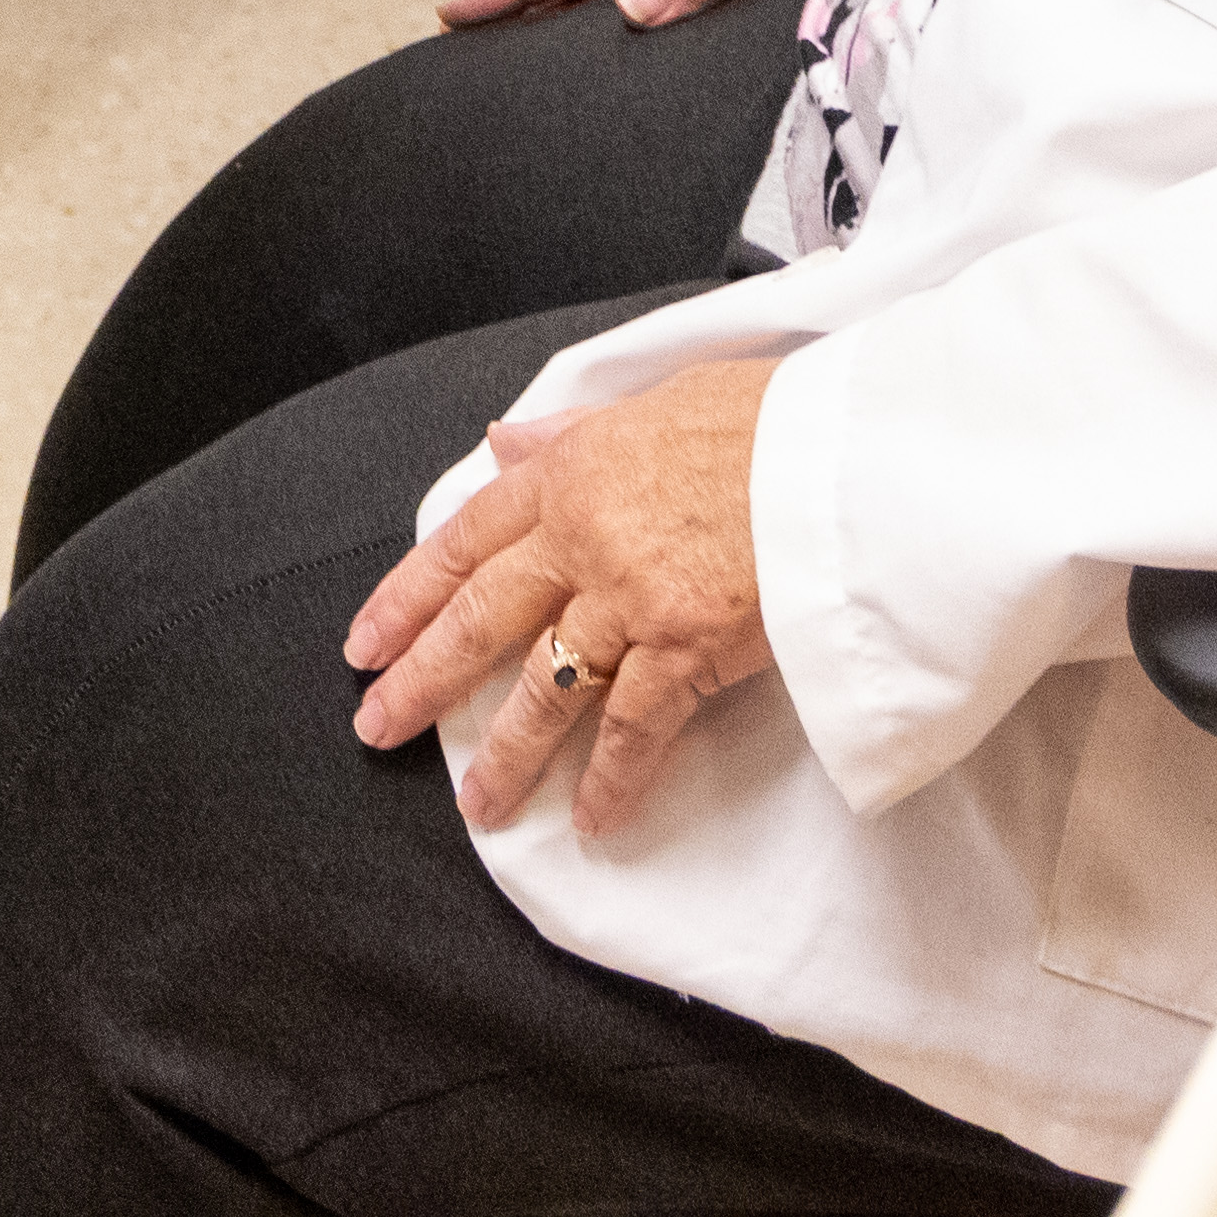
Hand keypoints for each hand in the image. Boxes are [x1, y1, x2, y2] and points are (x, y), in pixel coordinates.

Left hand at [350, 361, 784, 841]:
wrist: (847, 454)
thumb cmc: (773, 419)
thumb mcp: (660, 399)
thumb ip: (573, 432)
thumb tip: (504, 442)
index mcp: (571, 473)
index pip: (464, 541)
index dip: (408, 595)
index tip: (369, 639)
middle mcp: (583, 538)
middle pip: (480, 619)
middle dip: (421, 680)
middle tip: (376, 725)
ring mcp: (630, 598)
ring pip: (544, 686)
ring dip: (506, 753)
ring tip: (477, 805)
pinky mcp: (685, 648)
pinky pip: (632, 727)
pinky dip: (610, 777)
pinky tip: (590, 817)